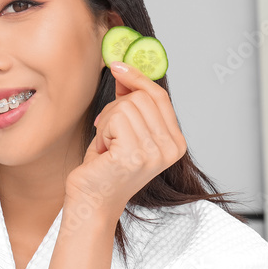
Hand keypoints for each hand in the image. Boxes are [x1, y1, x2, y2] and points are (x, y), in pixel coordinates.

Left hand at [65, 61, 187, 219]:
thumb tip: (125, 70)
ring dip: (107, 122)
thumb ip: (131, 103)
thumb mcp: (125, 131)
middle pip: (141, 98)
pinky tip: (102, 152)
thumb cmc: (105, 169)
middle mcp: (171, 148)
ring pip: (126, 106)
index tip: (117, 66)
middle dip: (116, 109)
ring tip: (106, 146)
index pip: (160, 97)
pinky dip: (102, 131)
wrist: (92, 203)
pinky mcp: (135, 154)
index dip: (137, 78)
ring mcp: (155, 152)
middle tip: (107, 134)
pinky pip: (115, 118)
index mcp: (175, 143)